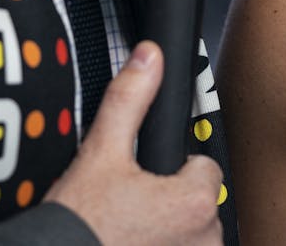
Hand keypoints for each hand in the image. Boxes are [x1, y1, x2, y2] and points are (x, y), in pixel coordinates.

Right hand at [44, 41, 223, 245]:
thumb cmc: (80, 222)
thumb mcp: (101, 151)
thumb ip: (129, 99)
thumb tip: (148, 57)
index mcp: (195, 201)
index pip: (204, 168)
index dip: (172, 169)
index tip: (145, 178)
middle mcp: (205, 239)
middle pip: (198, 202)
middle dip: (170, 202)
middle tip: (130, 206)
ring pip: (191, 235)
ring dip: (169, 232)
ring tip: (129, 230)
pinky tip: (133, 244)